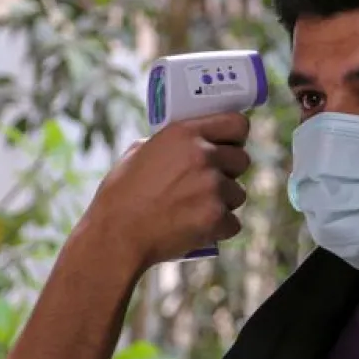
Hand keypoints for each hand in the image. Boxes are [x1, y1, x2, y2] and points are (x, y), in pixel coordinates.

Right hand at [83, 112, 251, 268]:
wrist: (116, 236)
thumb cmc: (121, 196)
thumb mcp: (139, 153)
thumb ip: (170, 145)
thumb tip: (187, 144)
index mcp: (184, 133)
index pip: (237, 123)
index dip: (236, 136)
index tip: (231, 145)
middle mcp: (203, 155)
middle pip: (242, 160)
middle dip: (229, 173)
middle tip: (209, 184)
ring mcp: (212, 187)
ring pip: (238, 194)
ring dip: (223, 203)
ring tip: (196, 210)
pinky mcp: (216, 217)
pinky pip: (233, 223)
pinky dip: (218, 229)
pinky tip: (197, 229)